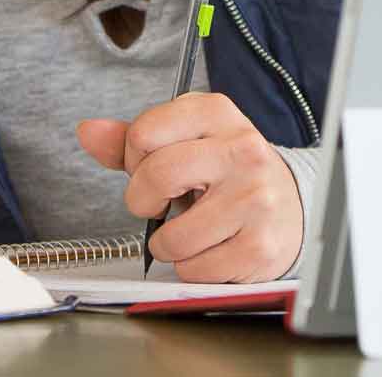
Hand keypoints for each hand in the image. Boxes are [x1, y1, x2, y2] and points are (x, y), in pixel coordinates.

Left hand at [76, 92, 300, 282]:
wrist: (293, 206)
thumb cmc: (228, 172)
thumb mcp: (185, 141)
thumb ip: (134, 139)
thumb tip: (88, 131)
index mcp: (217, 113)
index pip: (144, 132)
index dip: (134, 160)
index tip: (149, 168)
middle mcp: (242, 149)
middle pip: (155, 176)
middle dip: (142, 201)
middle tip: (158, 205)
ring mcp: (255, 198)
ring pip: (171, 236)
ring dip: (168, 243)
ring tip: (192, 228)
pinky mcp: (260, 245)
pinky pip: (195, 269)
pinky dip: (193, 267)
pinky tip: (213, 246)